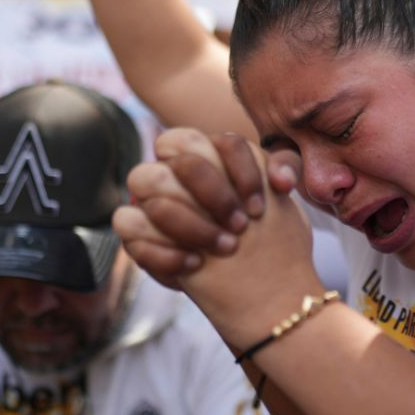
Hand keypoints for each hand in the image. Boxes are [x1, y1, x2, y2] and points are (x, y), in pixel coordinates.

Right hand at [116, 128, 299, 287]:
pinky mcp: (136, 233)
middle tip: (243, 225)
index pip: (207, 135)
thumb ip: (285, 170)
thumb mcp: (281, 197)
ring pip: (142, 181)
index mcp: (202, 154)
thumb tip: (280, 178)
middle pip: (175, 155)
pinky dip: (162, 249)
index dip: (235, 167)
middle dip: (213, 192)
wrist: (252, 280)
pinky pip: (128, 224)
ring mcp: (147, 198)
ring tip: (227, 248)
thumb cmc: (262, 230)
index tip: (261, 206)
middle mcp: (171, 169)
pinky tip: (194, 264)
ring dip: (189, 221)